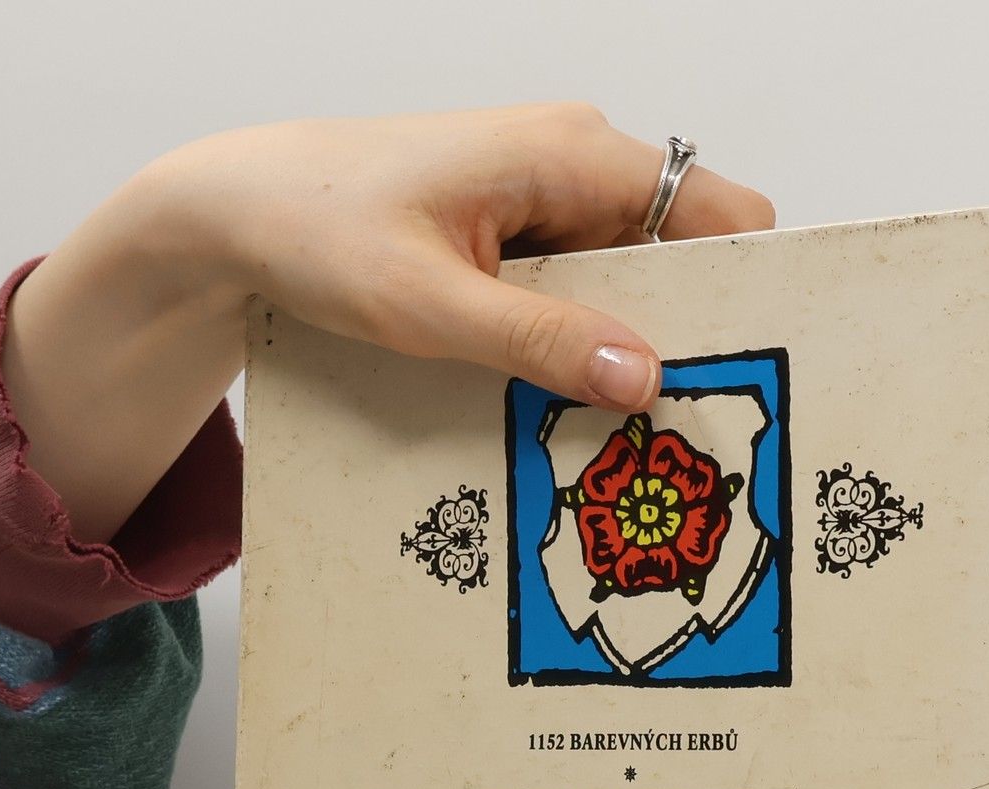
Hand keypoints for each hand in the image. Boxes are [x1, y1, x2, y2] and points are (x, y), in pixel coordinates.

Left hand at [0, 107, 775, 539]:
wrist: (236, 211)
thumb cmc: (317, 230)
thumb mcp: (429, 304)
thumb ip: (541, 340)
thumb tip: (646, 377)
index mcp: (572, 155)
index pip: (719, 212)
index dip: (751, 288)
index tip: (752, 371)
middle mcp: (576, 165)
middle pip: (685, 255)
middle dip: (693, 335)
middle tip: (689, 428)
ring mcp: (549, 201)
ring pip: (635, 283)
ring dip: (633, 350)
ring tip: (629, 432)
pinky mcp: (521, 238)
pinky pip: (586, 295)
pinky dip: (587, 347)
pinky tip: (570, 403)